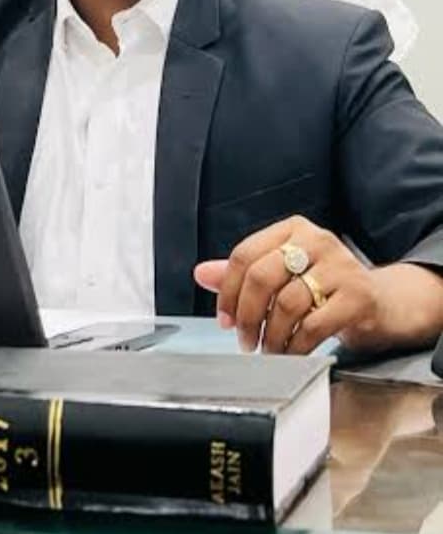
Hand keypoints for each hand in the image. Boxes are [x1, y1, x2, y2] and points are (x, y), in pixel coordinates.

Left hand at [194, 215, 442, 354]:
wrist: (383, 303)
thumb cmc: (325, 287)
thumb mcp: (283, 274)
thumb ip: (243, 273)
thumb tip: (201, 273)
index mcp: (292, 229)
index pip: (244, 255)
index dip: (227, 291)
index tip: (225, 319)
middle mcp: (316, 240)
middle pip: (262, 277)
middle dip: (246, 315)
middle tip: (244, 340)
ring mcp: (340, 266)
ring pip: (286, 304)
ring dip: (271, 335)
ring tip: (268, 350)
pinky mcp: (359, 296)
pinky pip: (314, 325)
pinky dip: (295, 345)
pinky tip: (290, 353)